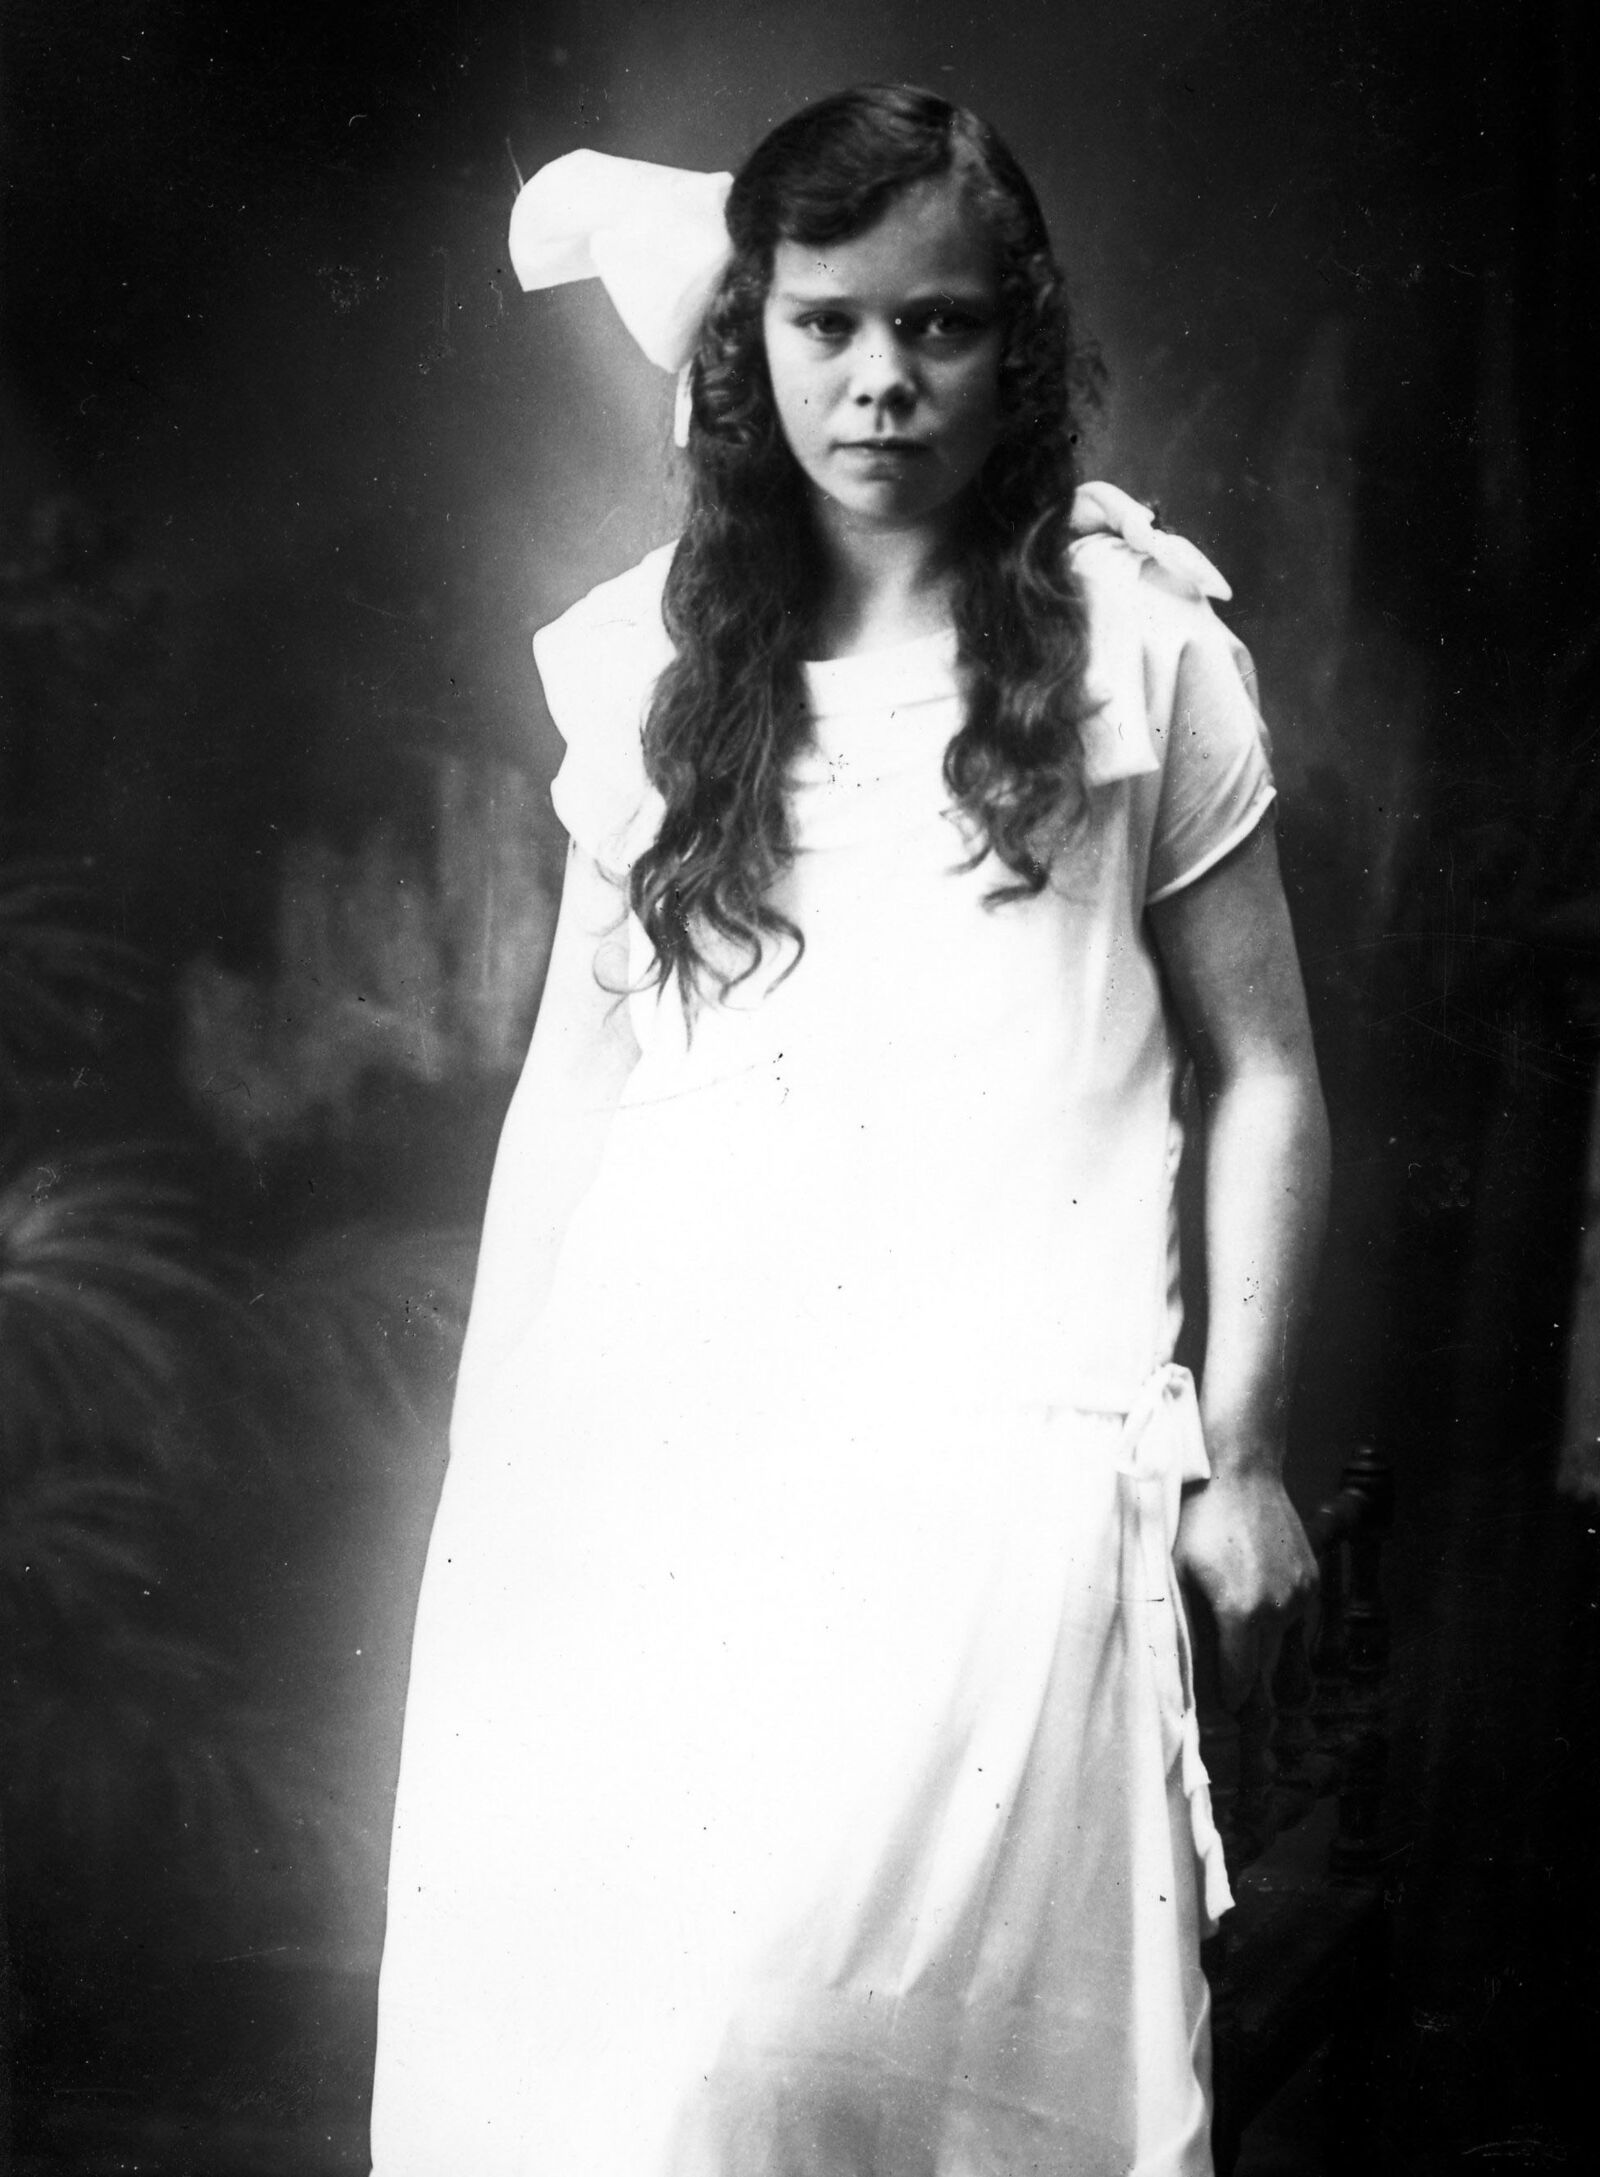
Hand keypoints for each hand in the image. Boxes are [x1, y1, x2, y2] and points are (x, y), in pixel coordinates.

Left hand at [1174, 1465, 1317, 1709]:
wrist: (1238, 1471)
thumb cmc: (1196, 1520)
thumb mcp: (1176, 1574)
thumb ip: (1185, 1628)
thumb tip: (1184, 1677)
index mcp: (1242, 1613)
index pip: (1240, 1685)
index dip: (1227, 1704)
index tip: (1218, 1717)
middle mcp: (1280, 1610)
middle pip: (1267, 1677)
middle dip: (1252, 1701)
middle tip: (1247, 1735)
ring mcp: (1301, 1595)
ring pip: (1289, 1654)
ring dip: (1271, 1670)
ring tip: (1259, 1689)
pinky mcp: (1312, 1580)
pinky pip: (1301, 1625)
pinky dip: (1284, 1637)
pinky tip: (1265, 1632)